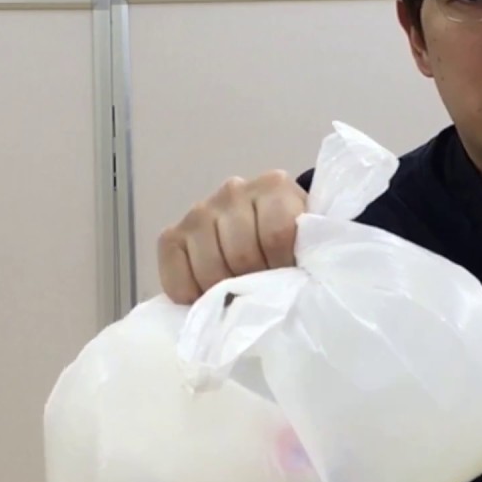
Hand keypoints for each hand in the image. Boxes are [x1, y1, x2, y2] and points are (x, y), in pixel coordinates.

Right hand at [158, 170, 306, 304]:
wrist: (265, 233)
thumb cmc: (292, 241)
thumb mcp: (307, 241)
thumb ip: (305, 253)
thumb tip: (291, 286)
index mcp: (274, 187)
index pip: (276, 234)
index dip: (282, 265)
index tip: (289, 277)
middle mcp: (233, 191)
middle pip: (242, 254)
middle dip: (254, 282)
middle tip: (262, 290)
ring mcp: (200, 211)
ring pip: (211, 268)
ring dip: (225, 290)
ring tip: (238, 291)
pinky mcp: (173, 234)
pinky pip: (175, 272)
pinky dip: (190, 293)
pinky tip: (206, 294)